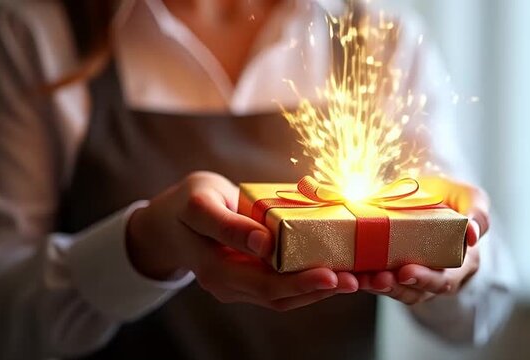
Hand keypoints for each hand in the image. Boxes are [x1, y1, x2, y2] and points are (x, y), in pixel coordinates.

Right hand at [126, 171, 357, 310]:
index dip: (299, 283)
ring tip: (359, 279)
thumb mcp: (199, 204)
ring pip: (286, 297)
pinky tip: (338, 270)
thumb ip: (227, 224)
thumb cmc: (185, 205)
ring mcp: (241, 285)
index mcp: (215, 269)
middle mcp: (230, 285)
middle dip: (322, 289)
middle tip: (358, 280)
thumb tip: (263, 243)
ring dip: (323, 289)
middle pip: (281, 297)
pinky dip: (311, 280)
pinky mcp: (251, 278)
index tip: (331, 275)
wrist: (170, 220)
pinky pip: (283, 285)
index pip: (263, 284)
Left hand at [357, 177, 488, 303]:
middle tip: (379, 278)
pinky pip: (380, 281)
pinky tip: (352, 272)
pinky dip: (366, 278)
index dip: (426, 279)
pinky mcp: (393, 270)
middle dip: (397, 287)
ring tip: (361, 278)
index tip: (406, 272)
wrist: (426, 188)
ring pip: (397, 291)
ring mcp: (415, 275)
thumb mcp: (471, 197)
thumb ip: (478, 213)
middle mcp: (438, 276)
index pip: (445, 280)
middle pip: (417, 292)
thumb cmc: (453, 194)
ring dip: (378, 287)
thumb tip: (473, 235)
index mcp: (462, 264)